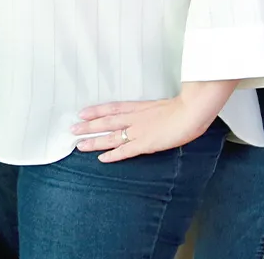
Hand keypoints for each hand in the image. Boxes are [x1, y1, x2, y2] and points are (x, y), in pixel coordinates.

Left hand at [73, 92, 222, 162]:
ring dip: (94, 141)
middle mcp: (135, 118)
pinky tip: (102, 159)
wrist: (191, 111)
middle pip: (106, 122)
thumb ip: (156, 110)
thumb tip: (154, 114)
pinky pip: (125, 151)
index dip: (96, 110)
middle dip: (88, 126)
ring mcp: (139, 131)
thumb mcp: (166, 105)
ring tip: (79, 144)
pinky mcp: (146, 143)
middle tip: (72, 129)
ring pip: (111, 136)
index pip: (113, 108)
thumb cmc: (185, 107)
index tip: (82, 112)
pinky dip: (113, 155)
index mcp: (140, 107)